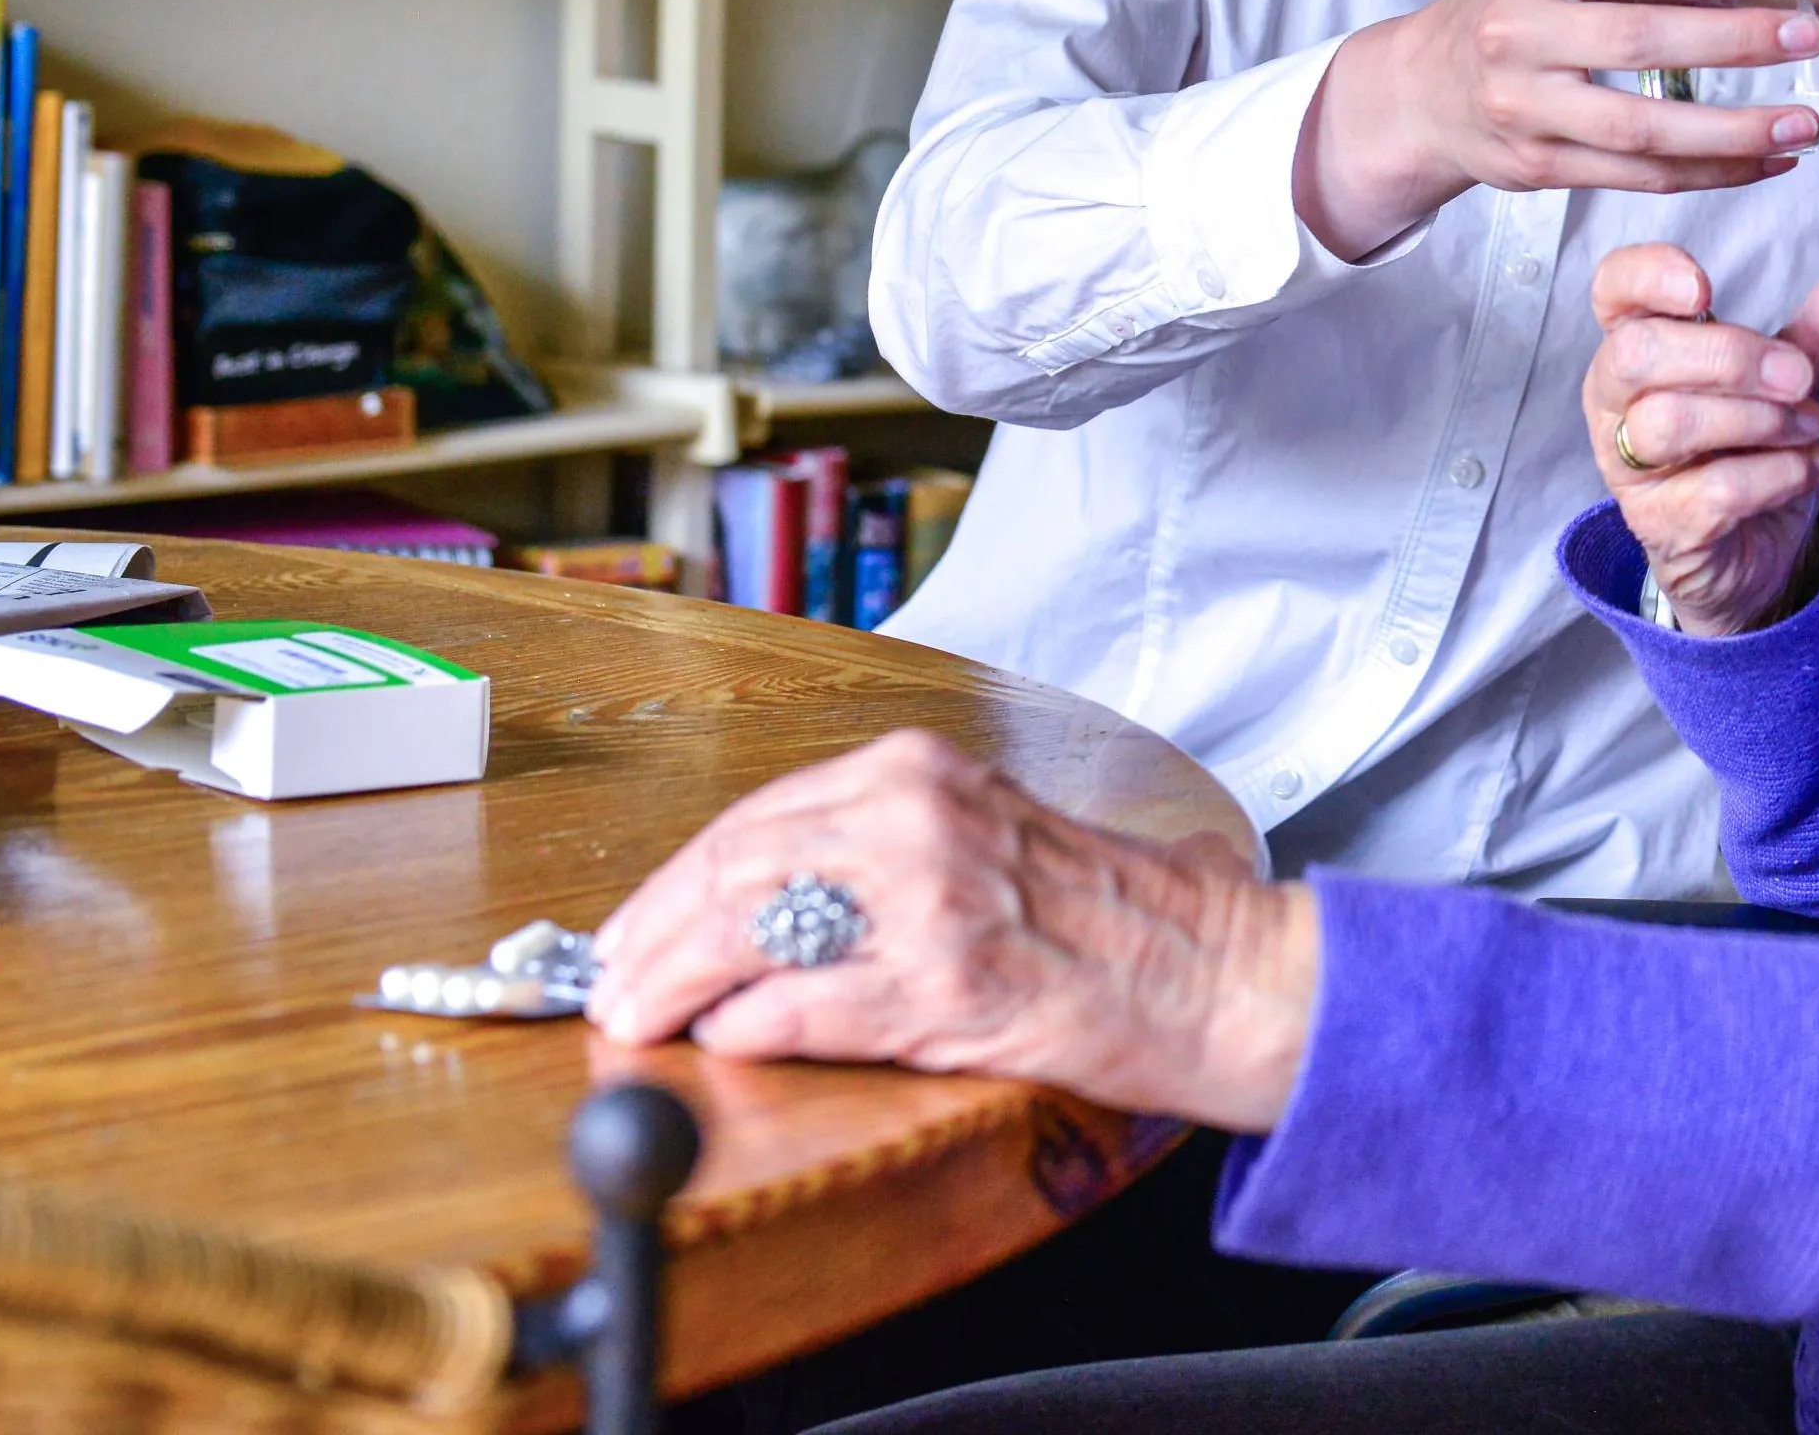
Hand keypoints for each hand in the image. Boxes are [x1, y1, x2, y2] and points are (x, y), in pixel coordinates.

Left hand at [585, 730, 1319, 1130]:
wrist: (1209, 971)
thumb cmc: (1101, 915)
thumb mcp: (979, 836)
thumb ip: (871, 854)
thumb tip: (743, 909)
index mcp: (918, 773)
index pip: (750, 822)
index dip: (670, 886)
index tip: (629, 931)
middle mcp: (917, 819)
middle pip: (729, 870)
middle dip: (646, 937)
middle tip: (609, 987)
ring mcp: (931, 901)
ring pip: (745, 932)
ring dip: (670, 984)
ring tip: (637, 1020)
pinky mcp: (947, 987)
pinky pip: (802, 1006)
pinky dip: (744, 1028)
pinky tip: (725, 1043)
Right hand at [1295, 0, 1818, 259]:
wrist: (1421, 89)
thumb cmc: (1513, 13)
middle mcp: (1520, 32)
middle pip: (1640, 42)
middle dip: (1734, 42)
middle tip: (1806, 36)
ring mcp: (1525, 107)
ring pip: (1643, 128)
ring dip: (1733, 129)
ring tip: (1802, 123)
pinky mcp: (1538, 167)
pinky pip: (1638, 178)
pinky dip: (1710, 172)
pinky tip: (1765, 161)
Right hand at [1581, 242, 1818, 635]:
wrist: (1757, 551)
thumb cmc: (1757, 447)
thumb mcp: (1796, 376)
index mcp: (1642, 345)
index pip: (1613, 288)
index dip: (1647, 276)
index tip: (1705, 288)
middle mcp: (1617, 402)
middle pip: (1636, 353)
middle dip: (1729, 356)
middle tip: (1798, 376)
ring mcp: (1630, 468)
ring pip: (1667, 423)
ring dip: (1760, 419)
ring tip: (1809, 426)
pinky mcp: (1662, 525)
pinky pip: (1714, 490)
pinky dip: (1778, 473)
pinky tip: (1806, 467)